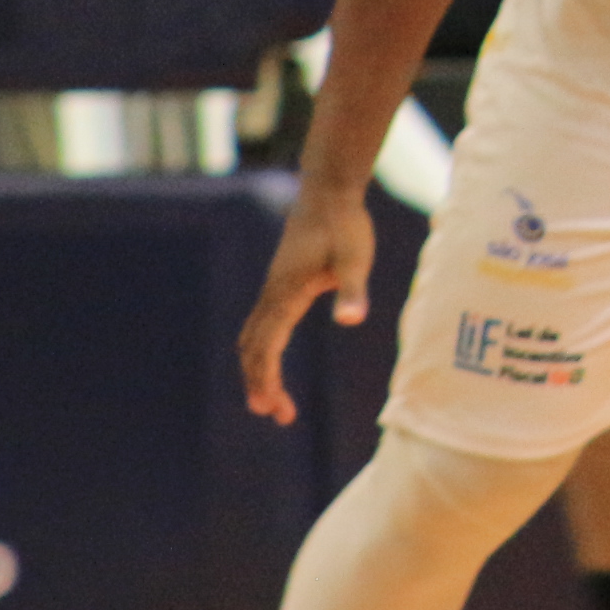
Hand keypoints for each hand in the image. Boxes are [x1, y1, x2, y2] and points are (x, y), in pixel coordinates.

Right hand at [239, 180, 375, 425]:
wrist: (328, 192)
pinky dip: (261, 351)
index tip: (274, 409)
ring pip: (253, 338)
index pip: (267, 347)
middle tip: (280, 416)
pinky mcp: (280, 284)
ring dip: (259, 370)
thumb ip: (353, 290)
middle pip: (253, 349)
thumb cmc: (345, 225)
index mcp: (286, 293)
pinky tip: (275, 362)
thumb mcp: (356, 258)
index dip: (267, 379)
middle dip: (260, 384)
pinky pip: (261, 326)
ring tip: (276, 402)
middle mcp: (272, 295)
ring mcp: (273, 289)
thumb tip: (352, 320)